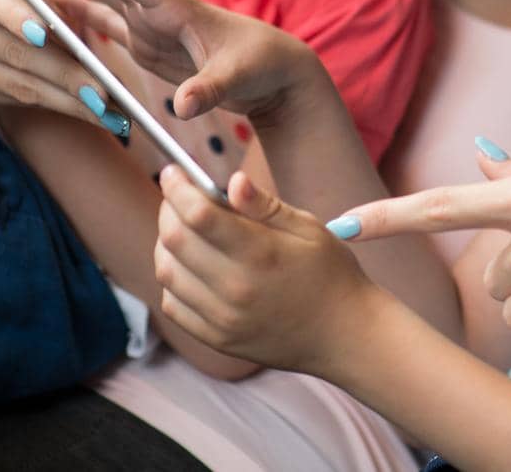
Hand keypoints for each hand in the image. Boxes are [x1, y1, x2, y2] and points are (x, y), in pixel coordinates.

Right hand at [0, 0, 120, 127]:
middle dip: (62, 72)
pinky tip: (88, 109)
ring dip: (65, 99)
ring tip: (108, 109)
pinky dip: (54, 105)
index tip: (49, 34)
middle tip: (105, 89)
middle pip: (10, 51)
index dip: (17, 16)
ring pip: (16, 83)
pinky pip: (15, 98)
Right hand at [34, 0, 332, 127]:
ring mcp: (148, 26)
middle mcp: (158, 10)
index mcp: (178, 7)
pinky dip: (80, 14)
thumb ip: (209, 89)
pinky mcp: (145, 44)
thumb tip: (185, 107)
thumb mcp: (238, 78)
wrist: (273, 73)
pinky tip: (52, 5)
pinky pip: (106, 23)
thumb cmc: (263, 66)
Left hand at [155, 166, 379, 373]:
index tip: (172, 172)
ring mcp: (223, 319)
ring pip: (166, 272)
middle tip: (178, 197)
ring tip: (186, 229)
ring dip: (166, 244)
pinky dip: (172, 279)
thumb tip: (233, 181)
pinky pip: (173, 304)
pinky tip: (191, 266)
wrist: (344, 335)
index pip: (198, 215)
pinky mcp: (217, 339)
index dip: (177, 188)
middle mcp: (235, 288)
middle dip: (168, 209)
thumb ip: (265, 205)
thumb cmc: (330, 274)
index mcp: (260, 254)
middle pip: (174, 241)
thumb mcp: (309, 228)